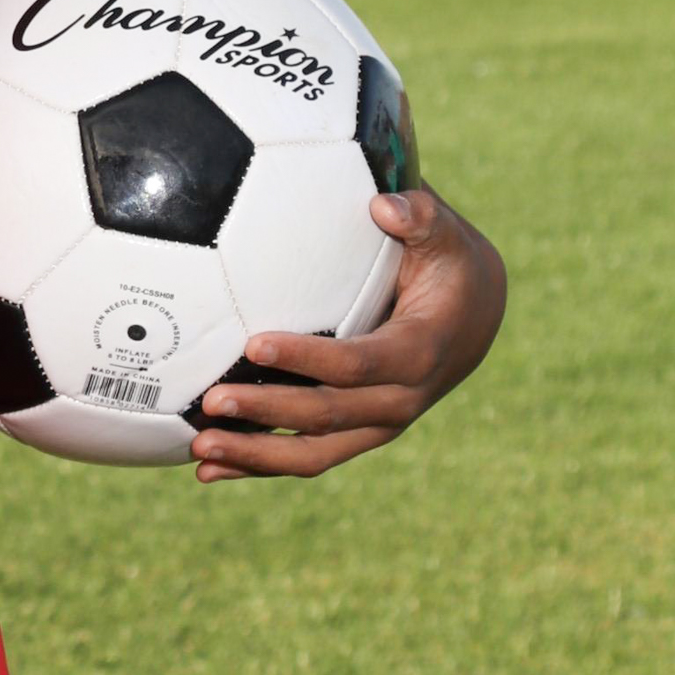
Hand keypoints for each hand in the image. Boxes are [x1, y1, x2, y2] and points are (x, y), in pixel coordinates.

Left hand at [189, 187, 505, 482]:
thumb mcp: (445, 234)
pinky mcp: (358, 433)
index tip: (254, 345)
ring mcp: (378, 424)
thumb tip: (383, 205)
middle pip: (327, 416)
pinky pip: (308, 455)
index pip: (357, 364)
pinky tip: (209, 469)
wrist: (475, 317)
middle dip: (267, 412)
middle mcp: (400, 400)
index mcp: (418, 352)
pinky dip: (258, 463)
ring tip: (199, 449)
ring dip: (255, 454)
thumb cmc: (448, 265)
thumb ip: (419, 215)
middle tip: (211, 401)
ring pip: (315, 452)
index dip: (306, 359)